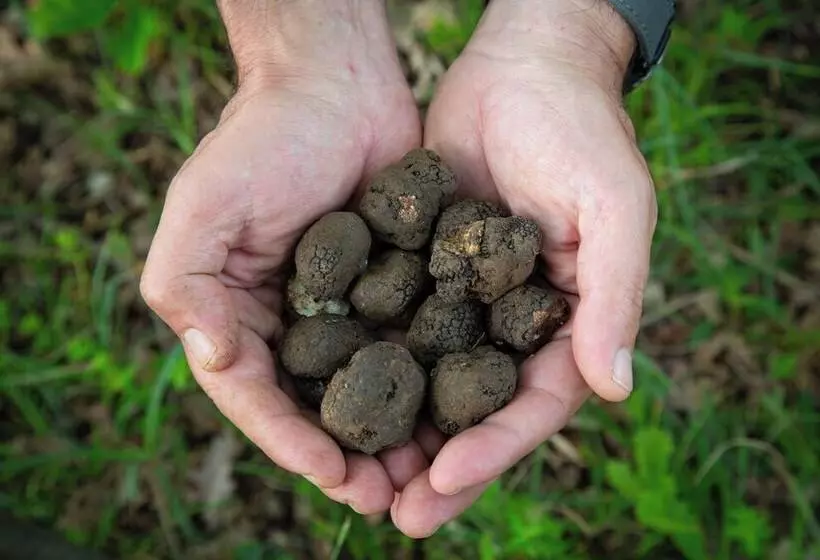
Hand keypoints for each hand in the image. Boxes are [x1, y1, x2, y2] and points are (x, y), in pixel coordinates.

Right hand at [140, 0, 431, 514]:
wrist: (337, 85)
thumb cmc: (263, 139)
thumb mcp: (204, 204)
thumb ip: (188, 282)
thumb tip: (216, 362)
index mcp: (240, 314)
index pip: (259, 396)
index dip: (291, 442)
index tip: (334, 477)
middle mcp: (293, 322)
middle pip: (317, 407)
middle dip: (349, 457)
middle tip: (389, 498)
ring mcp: (348, 309)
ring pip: (370, 391)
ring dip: (394, 438)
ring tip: (424, 478)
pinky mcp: (396, 288)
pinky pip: (410, 347)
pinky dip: (428, 386)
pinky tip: (456, 416)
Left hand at [390, 0, 657, 536]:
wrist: (523, 68)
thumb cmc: (582, 132)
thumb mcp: (614, 208)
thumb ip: (614, 296)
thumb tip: (613, 388)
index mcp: (569, 322)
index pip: (533, 406)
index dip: (493, 451)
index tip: (442, 485)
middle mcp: (516, 323)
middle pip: (477, 413)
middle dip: (440, 467)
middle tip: (395, 516)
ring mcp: (467, 300)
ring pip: (431, 384)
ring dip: (400, 435)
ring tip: (356, 480)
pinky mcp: (424, 270)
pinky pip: (398, 329)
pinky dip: (373, 369)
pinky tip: (336, 402)